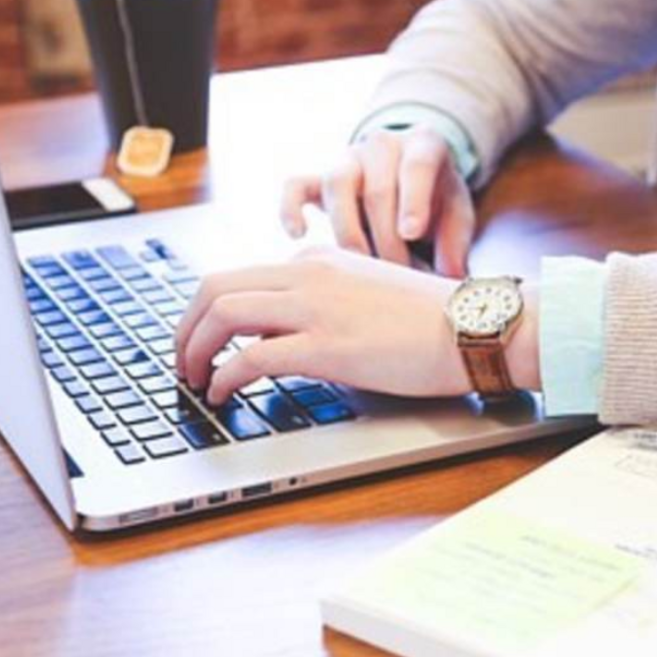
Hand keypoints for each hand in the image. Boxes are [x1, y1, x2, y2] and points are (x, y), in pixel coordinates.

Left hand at [175, 248, 539, 406]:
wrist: (474, 326)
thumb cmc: (433, 320)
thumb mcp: (368, 294)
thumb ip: (328, 301)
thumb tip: (290, 334)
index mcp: (318, 261)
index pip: (241, 277)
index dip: (208, 313)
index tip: (203, 341)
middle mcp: (308, 274)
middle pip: (215, 287)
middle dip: (186, 328)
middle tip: (182, 361)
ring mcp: (315, 308)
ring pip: (223, 314)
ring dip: (194, 349)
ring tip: (194, 380)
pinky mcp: (326, 346)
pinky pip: (251, 357)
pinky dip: (224, 377)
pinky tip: (223, 395)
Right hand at [280, 127, 475, 277]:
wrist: (409, 175)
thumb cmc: (436, 200)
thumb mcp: (457, 214)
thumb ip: (456, 243)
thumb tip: (451, 279)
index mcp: (424, 145)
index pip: (417, 165)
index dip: (413, 200)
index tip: (412, 234)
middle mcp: (382, 145)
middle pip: (377, 188)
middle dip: (387, 239)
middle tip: (398, 275)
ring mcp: (347, 159)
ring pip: (337, 184)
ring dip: (349, 231)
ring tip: (362, 267)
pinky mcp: (318, 177)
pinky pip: (295, 185)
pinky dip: (291, 208)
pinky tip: (299, 235)